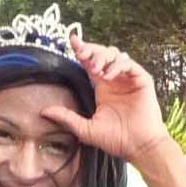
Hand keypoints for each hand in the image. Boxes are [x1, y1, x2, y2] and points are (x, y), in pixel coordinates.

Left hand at [58, 38, 171, 169]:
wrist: (138, 146)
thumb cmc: (116, 139)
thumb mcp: (86, 128)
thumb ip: (67, 118)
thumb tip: (43, 112)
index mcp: (102, 87)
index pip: (89, 63)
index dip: (82, 50)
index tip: (72, 40)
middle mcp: (114, 80)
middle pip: (101, 54)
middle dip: (91, 50)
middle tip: (81, 54)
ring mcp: (128, 79)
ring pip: (115, 54)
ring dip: (102, 57)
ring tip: (95, 69)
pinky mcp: (141, 80)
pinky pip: (128, 64)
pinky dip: (117, 66)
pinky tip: (108, 76)